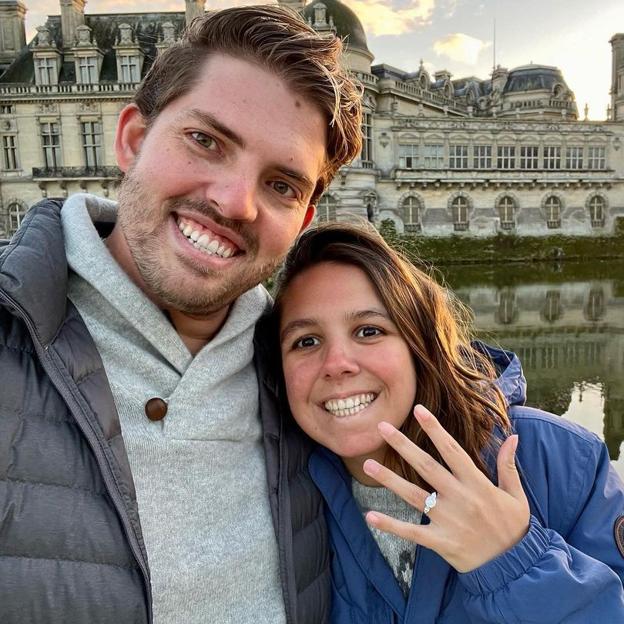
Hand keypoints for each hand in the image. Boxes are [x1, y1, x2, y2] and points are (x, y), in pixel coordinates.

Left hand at [363, 404, 529, 572]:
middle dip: (403, 445)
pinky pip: (411, 532)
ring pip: (413, 495)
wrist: (514, 568)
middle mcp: (460, 498)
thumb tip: (513, 437)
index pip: (452, 450)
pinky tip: (370, 516)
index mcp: (477, 484)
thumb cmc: (513, 528)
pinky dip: (391, 525)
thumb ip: (508, 466)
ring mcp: (448, 520)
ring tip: (367, 464)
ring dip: (389, 479)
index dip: (435, 429)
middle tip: (382, 427)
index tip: (419, 409)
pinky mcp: (440, 541)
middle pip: (426, 466)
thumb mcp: (515, 495)